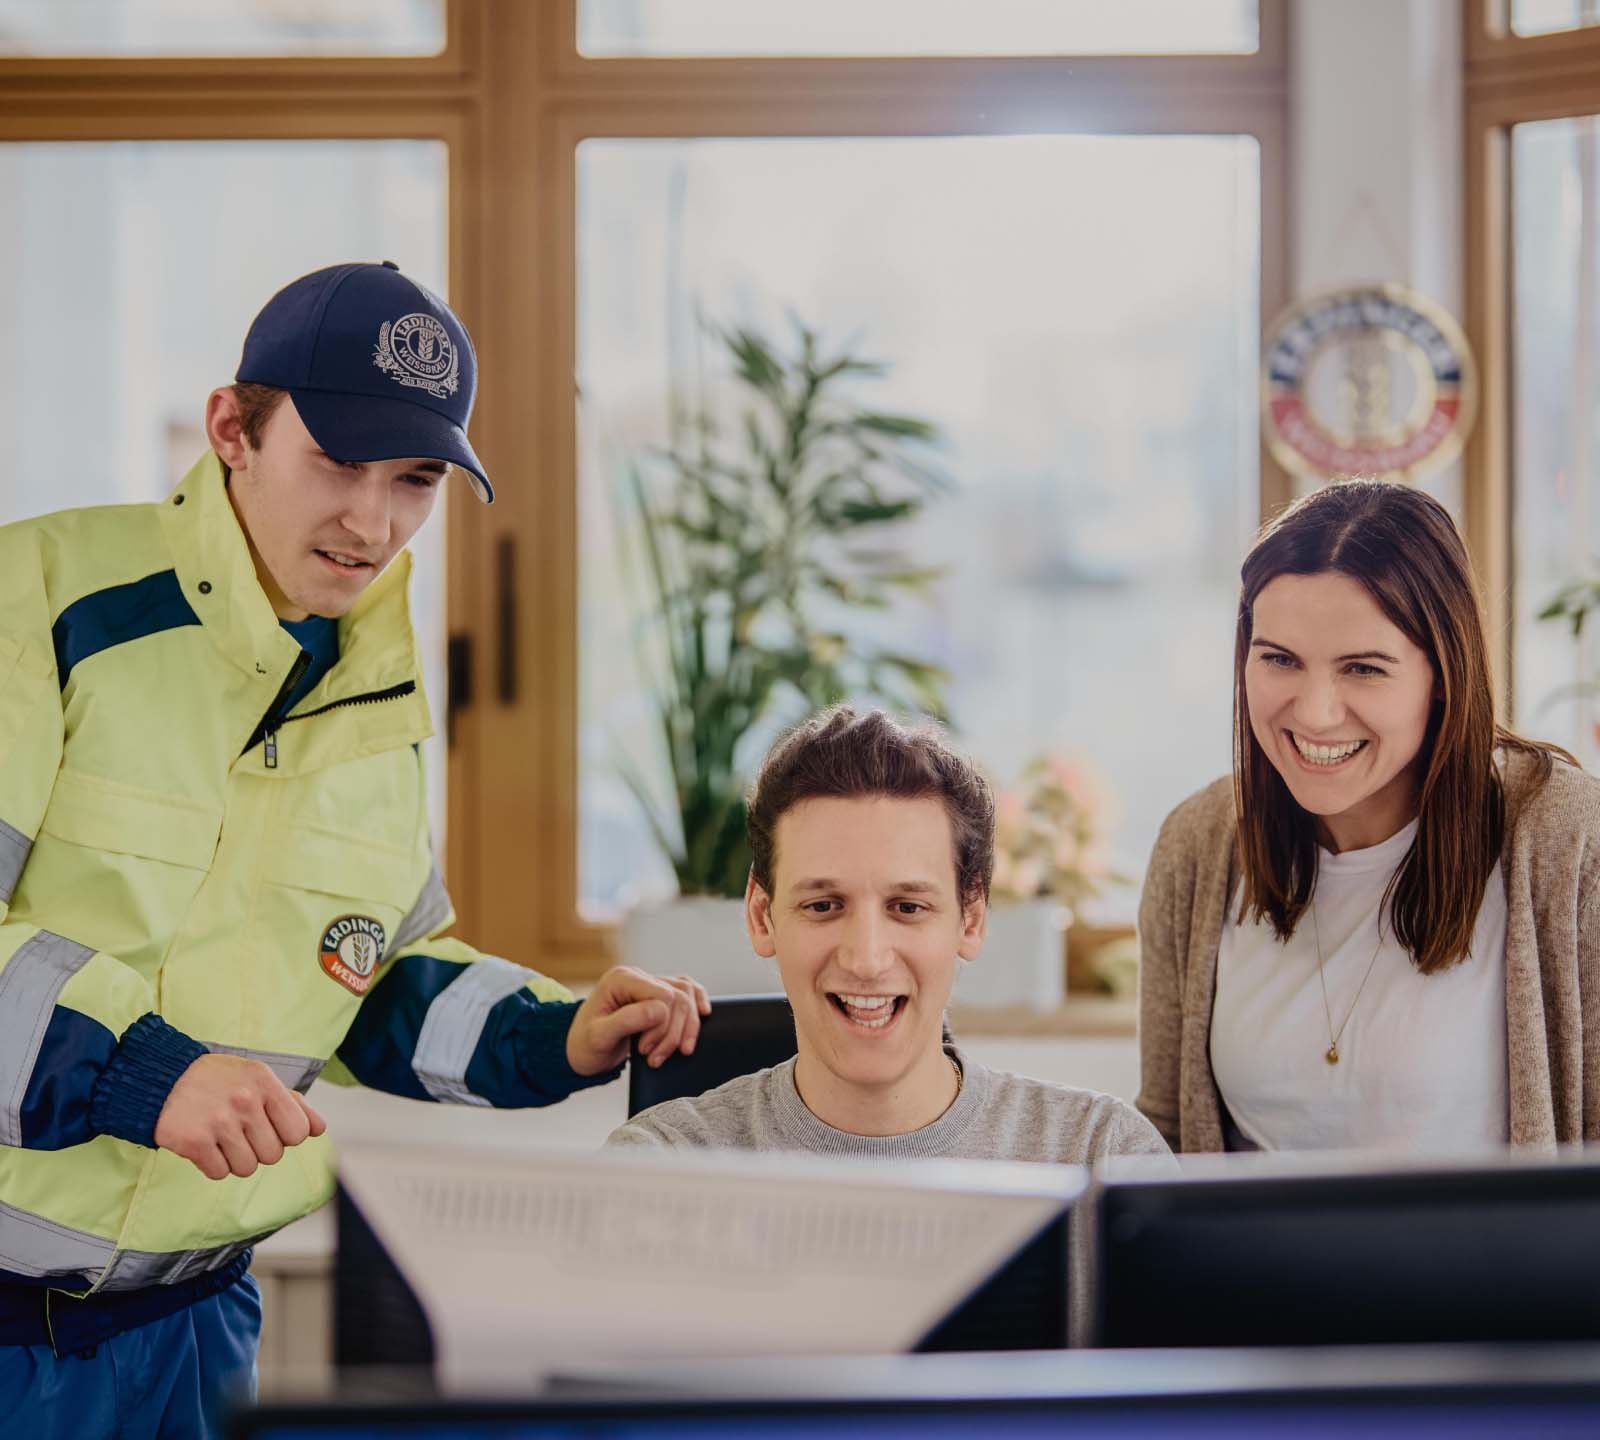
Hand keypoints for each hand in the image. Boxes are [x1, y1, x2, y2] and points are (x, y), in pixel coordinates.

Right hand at [154, 1054, 326, 1180]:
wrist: (164, 1078)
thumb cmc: (219, 1081)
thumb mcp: (259, 1079)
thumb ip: (293, 1103)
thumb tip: (320, 1129)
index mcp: (265, 1083)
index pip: (299, 1132)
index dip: (286, 1136)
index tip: (269, 1127)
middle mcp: (245, 1101)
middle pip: (273, 1155)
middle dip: (259, 1149)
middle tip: (240, 1132)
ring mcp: (219, 1122)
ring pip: (247, 1168)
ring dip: (236, 1159)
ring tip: (223, 1138)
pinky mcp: (194, 1141)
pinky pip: (219, 1173)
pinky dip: (213, 1165)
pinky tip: (205, 1144)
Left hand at [566, 966, 711, 1076]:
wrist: (580, 1050)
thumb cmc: (584, 1045)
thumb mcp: (598, 1037)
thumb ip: (627, 1021)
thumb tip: (660, 1011)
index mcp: (621, 979)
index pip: (662, 995)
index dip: (662, 1026)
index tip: (645, 1050)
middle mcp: (637, 976)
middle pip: (678, 996)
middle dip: (672, 1032)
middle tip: (654, 1058)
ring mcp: (648, 983)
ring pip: (686, 994)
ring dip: (686, 1027)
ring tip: (673, 1052)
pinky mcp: (658, 995)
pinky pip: (687, 991)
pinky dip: (698, 1004)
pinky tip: (705, 1014)